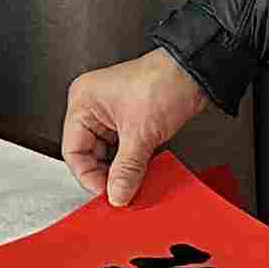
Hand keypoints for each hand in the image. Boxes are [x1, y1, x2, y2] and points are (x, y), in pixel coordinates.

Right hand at [60, 47, 209, 206]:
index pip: (73, 150)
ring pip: (107, 153)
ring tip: (130, 184)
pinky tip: (139, 173)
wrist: (195, 72)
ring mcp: (111, 113)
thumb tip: (117, 195)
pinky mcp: (130, 119)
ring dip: (119, 169)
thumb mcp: (141, 134)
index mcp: (83, 102)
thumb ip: (126, 170)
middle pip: (89, 153)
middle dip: (104, 174)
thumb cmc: (164, 82)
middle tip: (118, 192)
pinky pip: (123, 148)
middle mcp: (93, 106)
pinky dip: (130, 162)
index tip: (105, 192)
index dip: (87, 175)